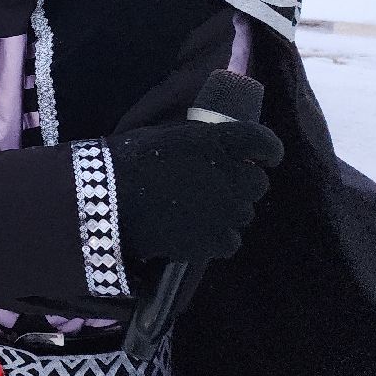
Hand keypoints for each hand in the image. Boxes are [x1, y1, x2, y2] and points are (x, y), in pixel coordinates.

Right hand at [107, 119, 282, 264]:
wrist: (107, 202)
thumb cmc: (128, 161)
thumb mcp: (164, 135)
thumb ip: (199, 141)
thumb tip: (216, 145)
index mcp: (216, 141)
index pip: (264, 142)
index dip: (268, 150)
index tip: (264, 157)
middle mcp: (230, 175)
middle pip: (258, 183)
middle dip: (242, 184)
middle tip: (215, 186)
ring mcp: (227, 210)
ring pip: (244, 213)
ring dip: (227, 211)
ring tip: (195, 212)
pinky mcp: (217, 240)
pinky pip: (231, 240)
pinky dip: (216, 237)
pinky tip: (192, 232)